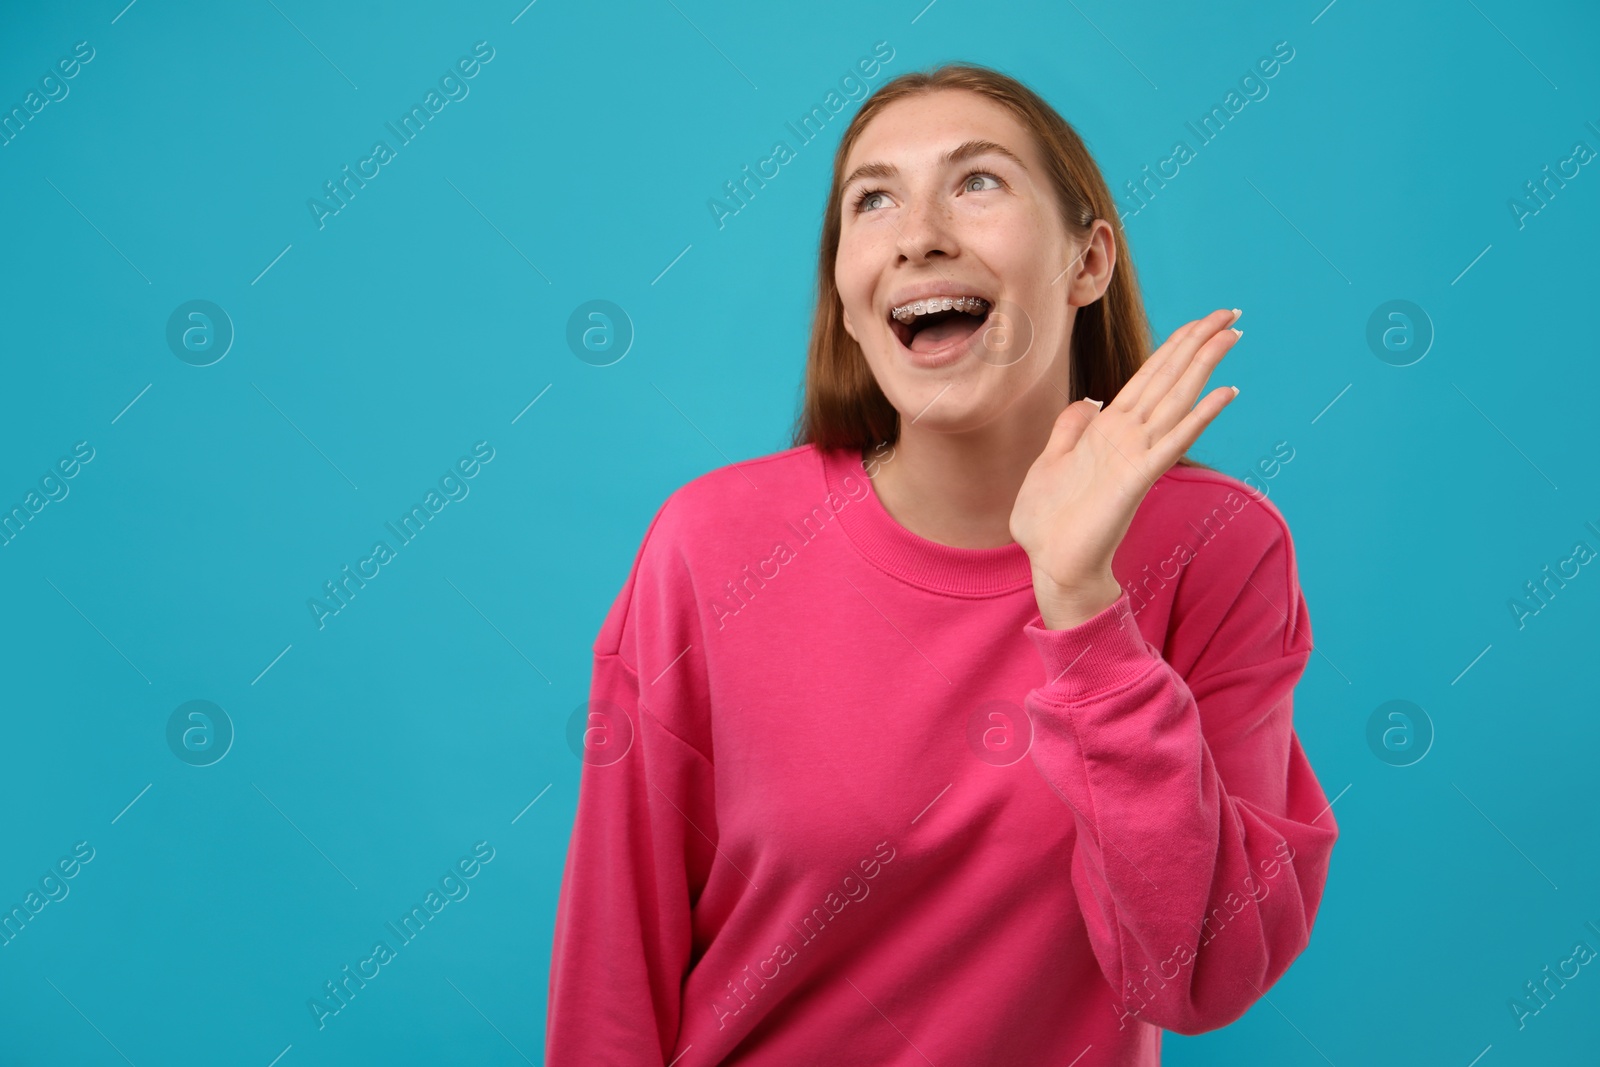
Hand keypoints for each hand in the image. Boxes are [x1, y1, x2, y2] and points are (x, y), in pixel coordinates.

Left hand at [1010, 307, 1243, 629]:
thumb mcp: (1049, 461)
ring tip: (1232, 334)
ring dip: (1205, 365)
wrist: (1051, 561)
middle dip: (1198, 343)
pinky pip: (1173, 440)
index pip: (1148, 377)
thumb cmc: (1048, 520)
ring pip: (1177, 399)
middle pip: (1170, 378)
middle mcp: (1129, 436)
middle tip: (1232, 312)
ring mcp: (1137, 455)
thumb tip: (1089, 401)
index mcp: (1107, 429)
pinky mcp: (1137, 477)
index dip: (1174, 347)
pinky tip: (1225, 392)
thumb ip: (1070, 429)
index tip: (1202, 321)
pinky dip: (1200, 416)